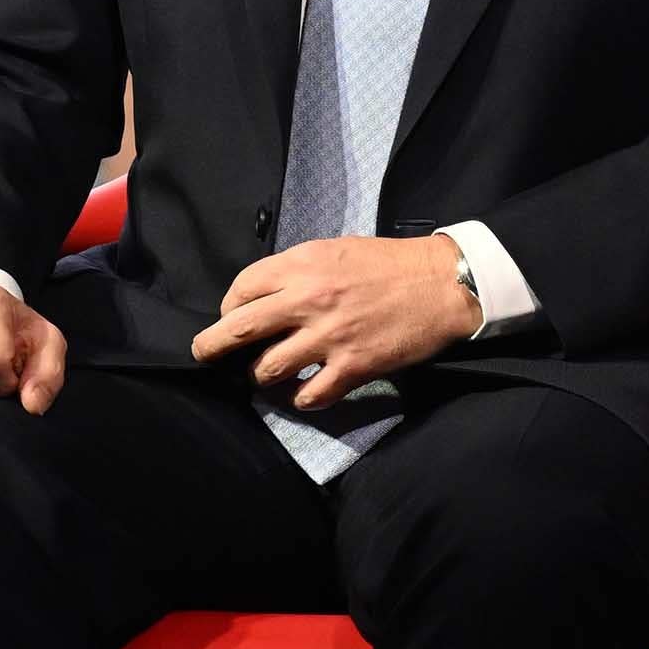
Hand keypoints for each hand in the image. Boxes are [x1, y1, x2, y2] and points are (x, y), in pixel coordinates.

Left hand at [190, 234, 481, 407]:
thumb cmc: (391, 264)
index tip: (232, 315)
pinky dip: (301, 399)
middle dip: (212, 346)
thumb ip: (299, 270)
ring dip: (261, 376)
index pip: (242, 289)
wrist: (443, 284)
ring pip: (266, 370)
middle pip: (238, 329)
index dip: (229, 306)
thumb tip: (267, 296)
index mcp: (304, 265)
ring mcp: (329, 337)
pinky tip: (306, 392)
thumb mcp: (337, 250)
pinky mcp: (352, 367)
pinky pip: (308, 396)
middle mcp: (308, 300)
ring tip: (269, 375)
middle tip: (205, 354)